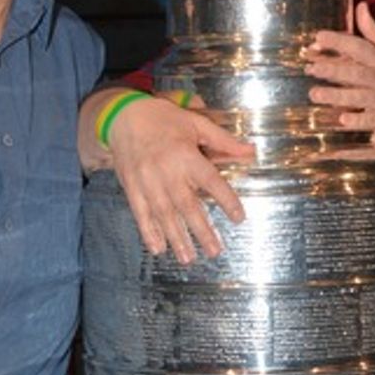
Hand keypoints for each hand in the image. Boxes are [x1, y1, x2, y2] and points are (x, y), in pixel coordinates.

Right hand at [105, 94, 251, 263]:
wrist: (123, 117)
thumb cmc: (163, 119)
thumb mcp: (195, 123)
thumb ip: (223, 141)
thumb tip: (251, 152)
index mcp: (186, 155)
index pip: (211, 181)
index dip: (226, 200)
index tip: (238, 218)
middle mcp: (167, 172)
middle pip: (187, 206)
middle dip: (201, 231)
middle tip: (215, 251)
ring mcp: (148, 182)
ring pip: (164, 215)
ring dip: (177, 238)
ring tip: (189, 258)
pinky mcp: (132, 188)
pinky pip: (140, 213)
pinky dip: (148, 232)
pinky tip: (158, 248)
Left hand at [305, 3, 374, 146]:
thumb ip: (373, 32)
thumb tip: (361, 5)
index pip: (361, 47)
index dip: (340, 41)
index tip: (319, 37)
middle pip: (357, 72)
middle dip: (334, 69)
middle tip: (311, 67)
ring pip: (359, 97)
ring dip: (337, 95)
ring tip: (314, 93)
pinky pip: (370, 121)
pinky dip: (357, 120)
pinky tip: (341, 119)